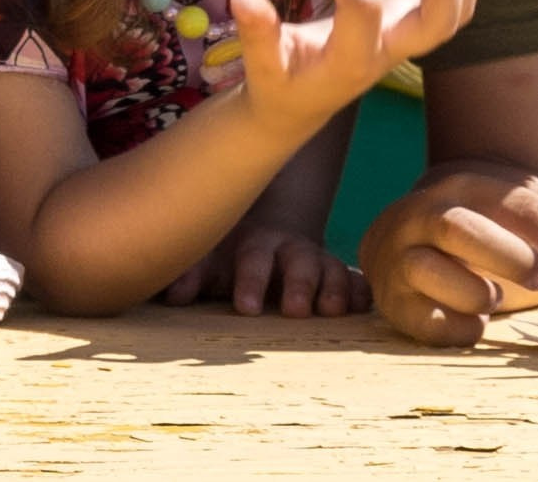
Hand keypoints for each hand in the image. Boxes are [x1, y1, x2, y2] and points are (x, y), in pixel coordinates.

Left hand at [159, 221, 371, 317]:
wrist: (274, 226)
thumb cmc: (231, 252)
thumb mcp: (210, 257)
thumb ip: (192, 274)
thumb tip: (172, 295)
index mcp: (257, 245)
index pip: (254, 260)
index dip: (251, 282)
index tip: (246, 308)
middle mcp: (291, 250)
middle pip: (298, 264)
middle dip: (297, 285)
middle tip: (295, 311)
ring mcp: (318, 261)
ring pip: (330, 270)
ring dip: (333, 289)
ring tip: (333, 311)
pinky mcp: (338, 273)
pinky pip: (354, 280)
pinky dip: (359, 291)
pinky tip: (365, 303)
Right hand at [230, 0, 480, 141]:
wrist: (303, 103)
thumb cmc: (281, 82)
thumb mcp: (264, 64)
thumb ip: (258, 34)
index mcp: (351, 62)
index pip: (363, 15)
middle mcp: (387, 52)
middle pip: (437, 28)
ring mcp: (403, 39)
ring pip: (453, 18)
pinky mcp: (407, 24)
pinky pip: (448, 8)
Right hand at [360, 161, 537, 346]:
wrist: (414, 234)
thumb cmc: (488, 224)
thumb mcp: (528, 209)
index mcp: (464, 185)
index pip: (518, 205)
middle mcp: (423, 214)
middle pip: (460, 228)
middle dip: (511, 258)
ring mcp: (400, 256)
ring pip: (430, 271)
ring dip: (478, 293)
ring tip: (495, 296)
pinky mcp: (393, 301)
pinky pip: (423, 320)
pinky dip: (457, 328)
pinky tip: (476, 323)